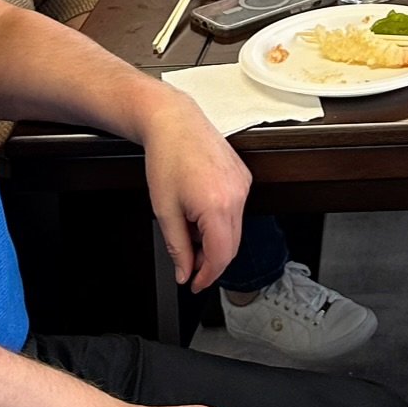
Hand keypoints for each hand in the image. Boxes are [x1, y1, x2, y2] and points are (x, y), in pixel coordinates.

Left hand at [141, 91, 250, 292]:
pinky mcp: (243, 177)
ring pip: (235, 229)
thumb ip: (178, 247)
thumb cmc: (167, 158)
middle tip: (189, 268)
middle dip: (211, 262)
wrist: (174, 122)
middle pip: (232, 246)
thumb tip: (185, 272)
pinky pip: (236, 210)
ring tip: (188, 229)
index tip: (195, 284)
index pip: (221, 256)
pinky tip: (199, 212)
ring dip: (214, 240)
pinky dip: (220, 221)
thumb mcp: (164, 211)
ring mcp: (243, 185)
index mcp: (217, 205)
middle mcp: (237, 195)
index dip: (207, 276)